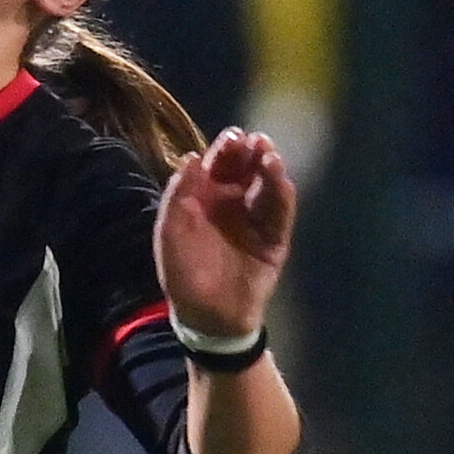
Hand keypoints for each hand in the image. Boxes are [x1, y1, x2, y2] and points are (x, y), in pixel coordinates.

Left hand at [155, 128, 294, 337]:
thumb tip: (190, 157)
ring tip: (269, 155)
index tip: (234, 136)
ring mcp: (254, 219)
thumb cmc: (184, 273)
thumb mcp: (171, 233)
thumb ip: (178, 195)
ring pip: (265, 185)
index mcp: (205, 197)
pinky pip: (280, 213)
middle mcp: (232, 202)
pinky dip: (282, 194)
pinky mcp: (274, 239)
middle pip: (245, 168)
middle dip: (250, 151)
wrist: (208, 317)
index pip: (218, 163)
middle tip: (255, 141)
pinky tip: (280, 179)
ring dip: (269, 168)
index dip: (225, 148)